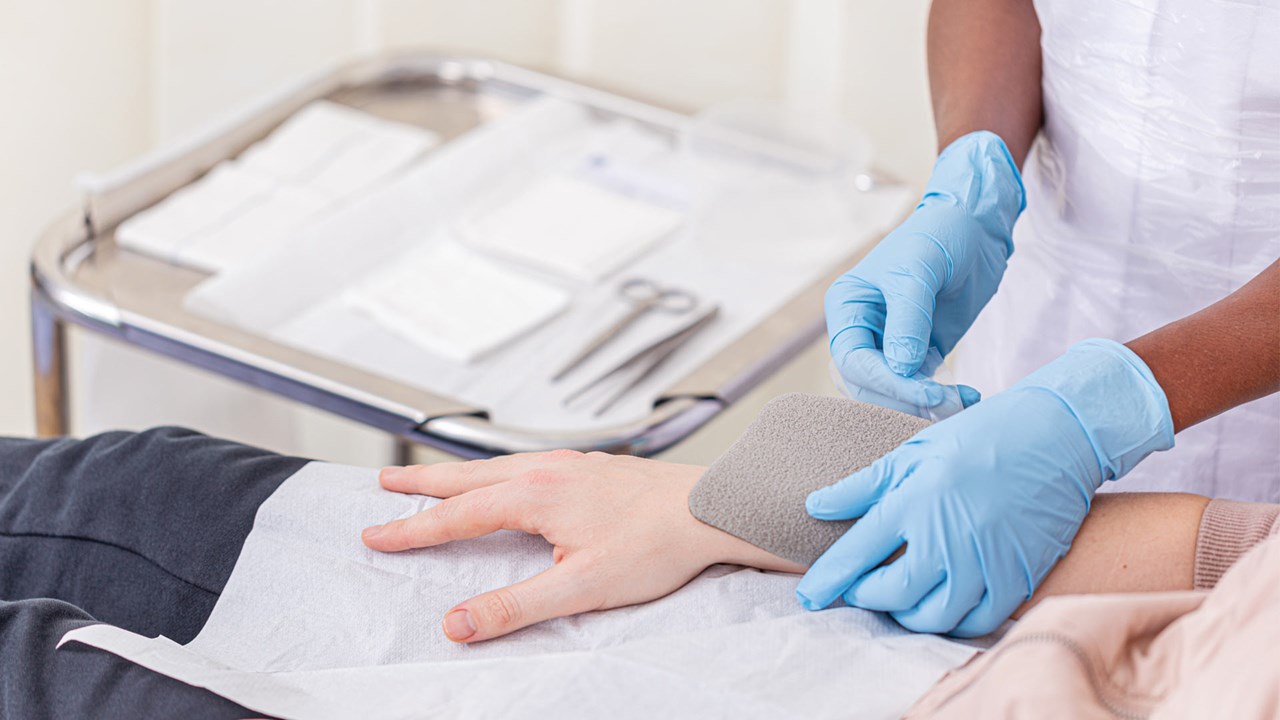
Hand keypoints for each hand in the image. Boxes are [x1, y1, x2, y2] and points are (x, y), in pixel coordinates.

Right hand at [361, 450, 801, 642]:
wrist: (708, 509)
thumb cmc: (655, 544)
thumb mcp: (580, 587)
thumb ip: (515, 606)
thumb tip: (459, 622)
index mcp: (535, 495)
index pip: (457, 517)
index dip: (413, 529)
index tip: (377, 535)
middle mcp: (546, 471)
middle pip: (467, 477)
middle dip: (422, 485)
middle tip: (384, 485)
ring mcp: (568, 464)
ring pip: (495, 466)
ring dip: (456, 472)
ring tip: (431, 477)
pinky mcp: (588, 466)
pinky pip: (523, 462)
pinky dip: (493, 469)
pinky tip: (503, 477)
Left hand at [797, 339, 1174, 636]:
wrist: (1057, 436)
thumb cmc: (979, 436)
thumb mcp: (913, 451)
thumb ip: (862, 485)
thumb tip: (814, 506)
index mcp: (914, 502)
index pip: (856, 554)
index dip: (827, 580)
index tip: (809, 597)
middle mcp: (946, 538)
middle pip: (891, 593)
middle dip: (866, 596)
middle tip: (860, 588)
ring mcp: (985, 561)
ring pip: (932, 616)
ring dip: (906, 615)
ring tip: (897, 599)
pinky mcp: (1018, 576)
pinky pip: (977, 621)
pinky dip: (952, 621)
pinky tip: (940, 606)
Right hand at [826, 130, 1022, 410]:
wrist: (978, 227)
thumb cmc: (938, 236)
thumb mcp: (918, 271)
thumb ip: (907, 320)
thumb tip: (901, 371)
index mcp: (848, 307)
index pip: (853, 360)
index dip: (885, 382)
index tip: (926, 392)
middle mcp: (863, 330)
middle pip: (869, 385)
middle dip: (904, 400)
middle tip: (946, 403)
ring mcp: (891, 345)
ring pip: (894, 393)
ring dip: (925, 405)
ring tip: (962, 402)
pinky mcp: (921, 354)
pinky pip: (922, 388)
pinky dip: (943, 398)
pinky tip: (968, 397)